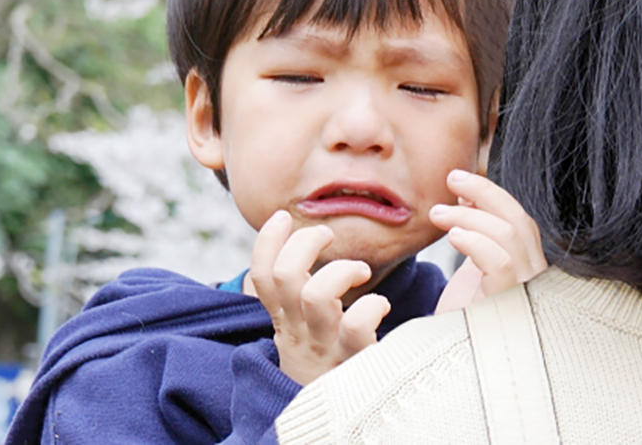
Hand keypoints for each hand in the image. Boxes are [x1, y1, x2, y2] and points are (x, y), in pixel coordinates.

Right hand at [247, 210, 391, 385]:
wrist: (333, 425)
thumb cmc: (323, 365)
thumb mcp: (299, 331)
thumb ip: (294, 297)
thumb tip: (293, 250)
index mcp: (283, 320)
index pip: (260, 275)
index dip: (266, 242)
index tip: (282, 217)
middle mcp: (298, 330)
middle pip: (286, 276)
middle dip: (306, 242)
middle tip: (327, 236)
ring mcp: (324, 344)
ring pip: (316, 294)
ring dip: (342, 270)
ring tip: (360, 271)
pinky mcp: (352, 358)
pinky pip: (357, 324)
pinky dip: (373, 305)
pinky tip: (381, 306)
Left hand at [431, 170, 546, 313]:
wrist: (452, 363)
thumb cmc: (463, 318)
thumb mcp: (469, 267)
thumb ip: (473, 233)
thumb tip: (463, 194)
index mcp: (527, 267)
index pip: (520, 221)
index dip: (492, 196)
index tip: (460, 182)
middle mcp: (535, 280)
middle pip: (520, 222)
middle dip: (485, 193)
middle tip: (451, 178)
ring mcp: (527, 294)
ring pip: (511, 237)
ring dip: (471, 216)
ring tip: (438, 214)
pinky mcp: (510, 307)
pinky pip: (501, 264)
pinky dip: (476, 243)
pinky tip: (454, 235)